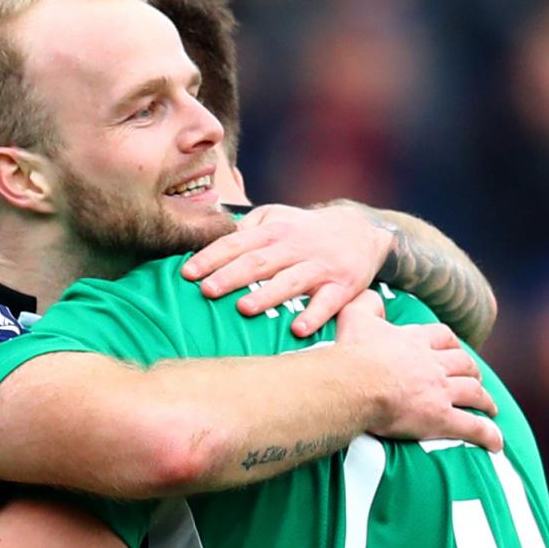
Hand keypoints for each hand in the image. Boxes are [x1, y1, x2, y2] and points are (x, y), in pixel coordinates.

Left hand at [184, 203, 393, 338]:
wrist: (361, 231)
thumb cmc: (305, 230)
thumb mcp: (276, 217)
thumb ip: (245, 228)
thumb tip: (208, 240)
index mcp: (274, 231)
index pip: (237, 242)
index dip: (211, 257)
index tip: (187, 273)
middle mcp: (295, 247)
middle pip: (259, 261)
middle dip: (232, 276)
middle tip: (207, 291)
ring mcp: (320, 267)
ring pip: (290, 281)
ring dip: (267, 295)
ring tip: (244, 308)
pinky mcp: (343, 286)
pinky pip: (328, 302)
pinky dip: (315, 315)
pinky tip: (298, 330)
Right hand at [336, 291, 502, 451]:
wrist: (352, 384)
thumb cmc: (351, 354)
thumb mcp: (355, 316)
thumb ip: (367, 302)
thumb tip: (371, 294)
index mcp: (416, 340)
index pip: (443, 337)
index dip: (452, 345)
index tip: (454, 351)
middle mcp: (433, 364)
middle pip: (463, 364)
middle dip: (472, 371)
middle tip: (475, 379)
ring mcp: (440, 391)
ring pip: (472, 393)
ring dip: (485, 400)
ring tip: (490, 407)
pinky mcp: (439, 418)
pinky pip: (471, 426)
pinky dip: (487, 434)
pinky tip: (496, 443)